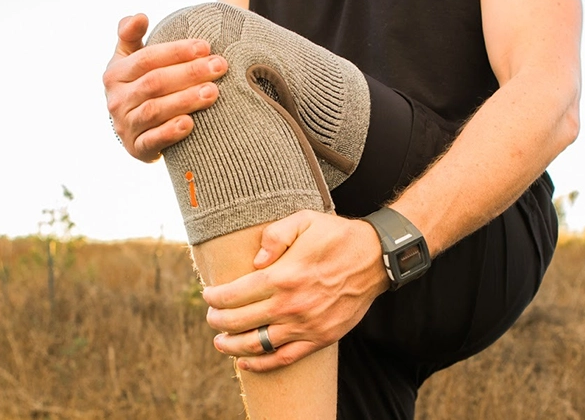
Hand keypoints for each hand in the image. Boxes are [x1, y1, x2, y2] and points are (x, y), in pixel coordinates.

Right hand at [102, 13, 227, 161]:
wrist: (134, 129)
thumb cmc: (138, 85)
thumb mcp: (129, 58)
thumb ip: (131, 35)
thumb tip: (140, 16)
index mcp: (115, 74)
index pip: (146, 59)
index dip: (176, 52)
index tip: (206, 46)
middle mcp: (116, 100)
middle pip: (154, 83)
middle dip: (189, 73)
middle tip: (219, 66)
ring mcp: (125, 126)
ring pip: (155, 110)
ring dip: (185, 100)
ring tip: (213, 92)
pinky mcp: (136, 148)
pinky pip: (153, 141)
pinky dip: (171, 132)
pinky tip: (191, 123)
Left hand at [202, 210, 389, 371]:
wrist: (375, 258)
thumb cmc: (336, 236)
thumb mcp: (304, 219)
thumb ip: (274, 235)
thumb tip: (254, 260)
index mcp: (283, 276)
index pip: (234, 294)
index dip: (214, 298)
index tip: (208, 295)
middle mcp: (291, 305)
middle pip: (239, 322)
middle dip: (217, 321)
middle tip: (211, 317)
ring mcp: (305, 325)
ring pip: (257, 344)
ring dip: (232, 345)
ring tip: (220, 341)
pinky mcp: (319, 338)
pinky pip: (283, 358)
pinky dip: (261, 364)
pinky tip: (245, 361)